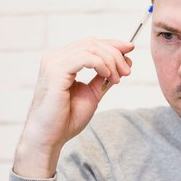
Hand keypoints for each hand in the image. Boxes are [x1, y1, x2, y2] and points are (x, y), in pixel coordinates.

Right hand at [13, 38, 133, 178]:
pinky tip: (108, 76)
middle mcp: (55, 58)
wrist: (50, 137)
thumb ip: (104, 77)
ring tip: (118, 78)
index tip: (130, 50)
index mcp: (61, 61)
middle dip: (115, 53)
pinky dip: (101, 64)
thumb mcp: (92, 93)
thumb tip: (124, 61)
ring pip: (89, 47)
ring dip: (110, 60)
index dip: (112, 44)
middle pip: (91, 42)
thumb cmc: (66, 119)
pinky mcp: (55, 72)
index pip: (90, 44)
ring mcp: (53, 63)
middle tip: (127, 70)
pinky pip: (84, 57)